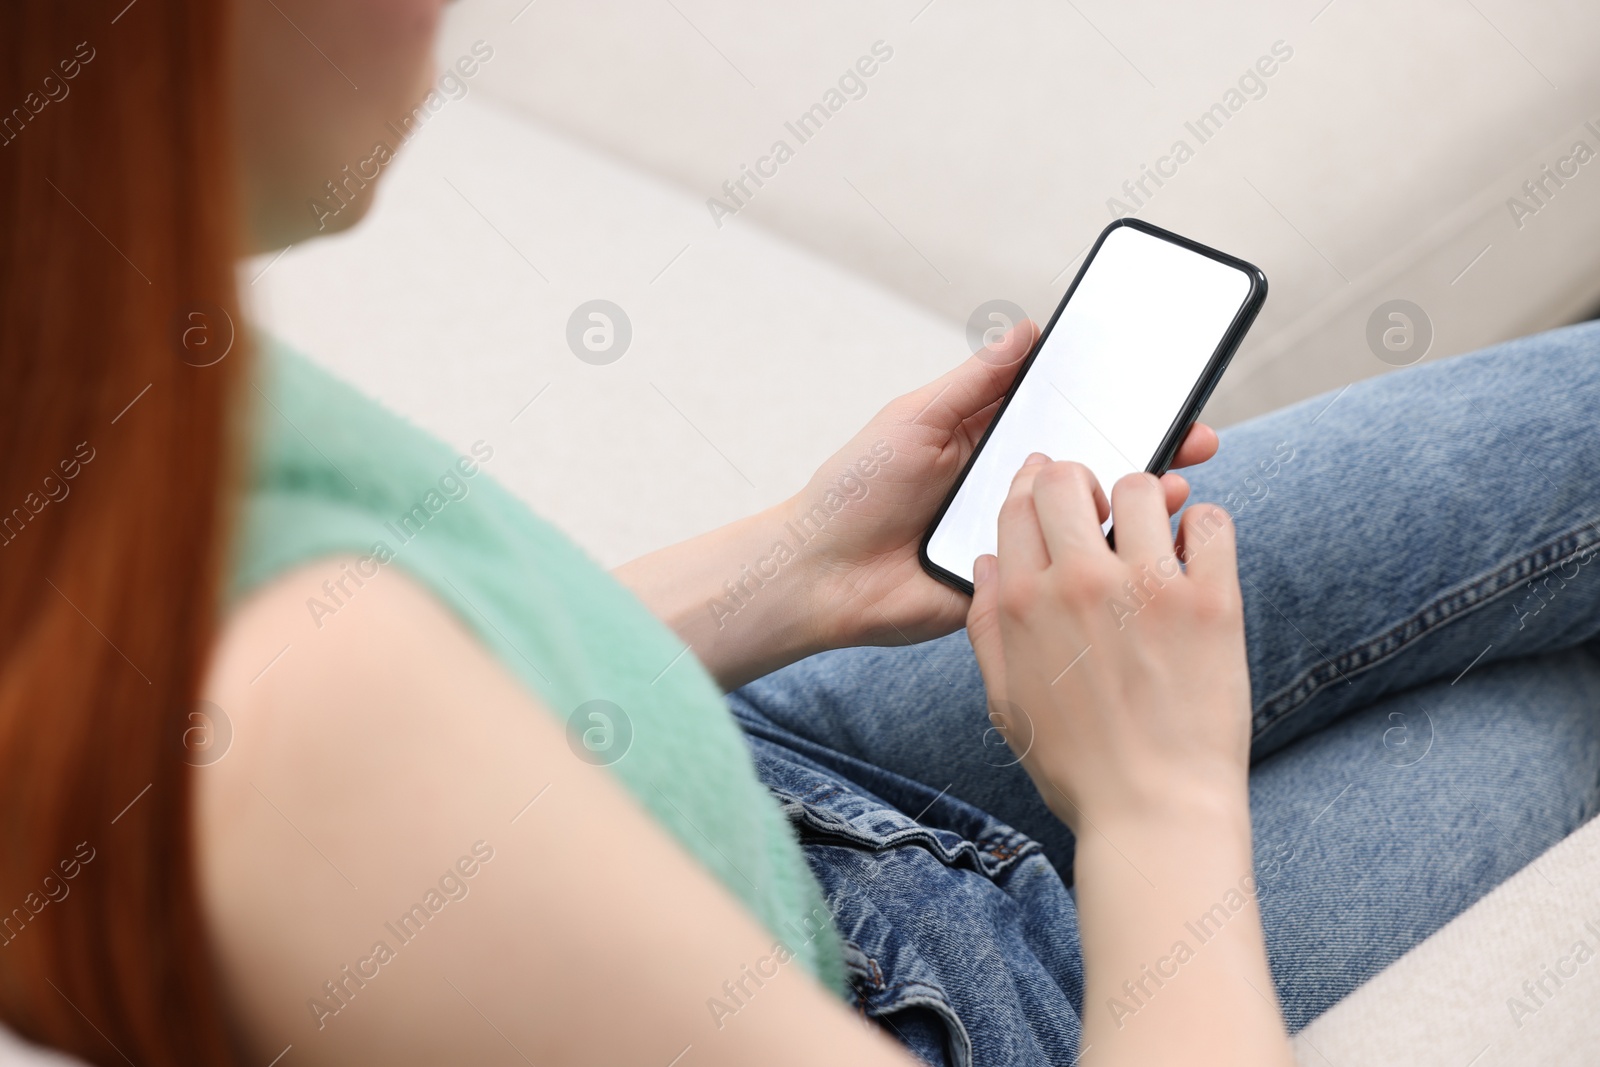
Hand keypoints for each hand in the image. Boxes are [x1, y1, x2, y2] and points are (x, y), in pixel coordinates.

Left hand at [791, 324, 1220, 650]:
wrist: (818, 573)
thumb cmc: (856, 489)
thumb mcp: (916, 419)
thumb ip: (975, 382)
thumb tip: (1027, 328)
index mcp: (993, 446)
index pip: (1069, 417)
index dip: (1118, 404)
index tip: (1168, 389)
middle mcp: (1012, 491)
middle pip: (1093, 468)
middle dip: (1148, 452)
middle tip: (1197, 439)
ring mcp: (1017, 541)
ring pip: (1089, 522)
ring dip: (1136, 506)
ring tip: (1171, 486)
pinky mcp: (1012, 589)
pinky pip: (1064, 573)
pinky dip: (1103, 560)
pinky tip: (1134, 544)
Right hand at [963, 456, 1250, 829]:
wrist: (1154, 814)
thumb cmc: (1080, 767)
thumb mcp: (1006, 702)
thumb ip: (988, 626)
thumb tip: (986, 562)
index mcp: (1024, 604)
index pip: (1018, 504)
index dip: (1033, 486)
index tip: (1052, 488)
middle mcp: (1079, 583)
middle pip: (1069, 480)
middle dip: (1082, 484)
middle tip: (1102, 509)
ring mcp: (1147, 588)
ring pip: (1142, 486)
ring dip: (1146, 502)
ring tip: (1154, 535)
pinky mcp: (1210, 600)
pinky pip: (1210, 521)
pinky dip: (1204, 525)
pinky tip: (1195, 552)